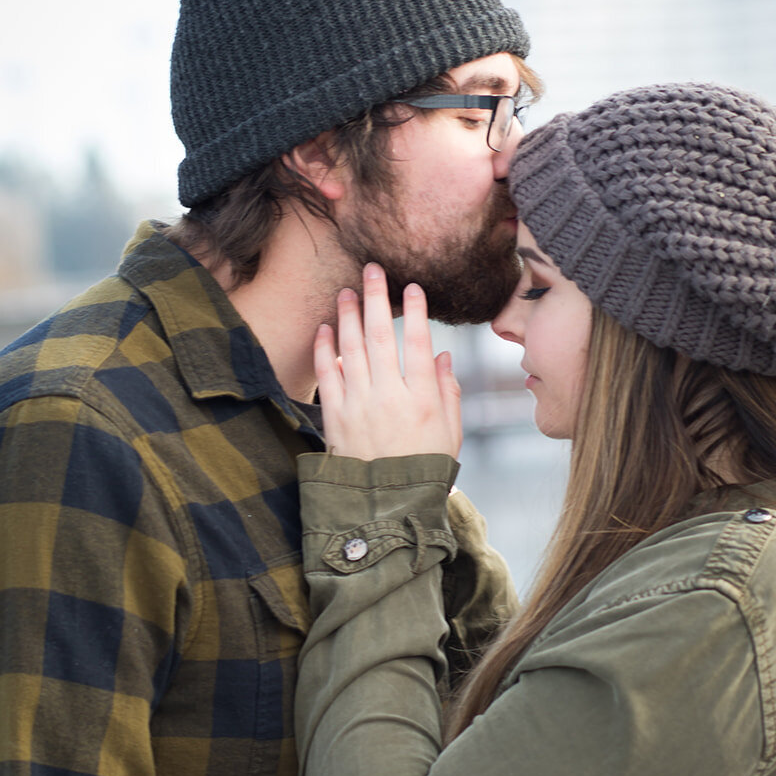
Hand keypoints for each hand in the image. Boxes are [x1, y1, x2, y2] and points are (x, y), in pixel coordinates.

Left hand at [314, 263, 461, 459]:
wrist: (388, 506)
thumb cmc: (424, 467)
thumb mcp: (450, 432)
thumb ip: (448, 391)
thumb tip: (442, 355)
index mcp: (422, 399)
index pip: (418, 344)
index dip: (415, 312)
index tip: (412, 286)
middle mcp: (389, 397)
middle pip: (380, 336)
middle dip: (376, 298)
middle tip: (371, 269)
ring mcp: (359, 405)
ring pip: (351, 349)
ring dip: (348, 315)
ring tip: (346, 291)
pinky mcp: (335, 417)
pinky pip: (328, 374)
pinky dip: (325, 348)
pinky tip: (326, 328)